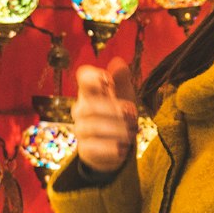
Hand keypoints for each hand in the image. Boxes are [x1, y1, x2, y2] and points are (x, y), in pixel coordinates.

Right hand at [71, 57, 137, 173]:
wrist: (120, 143)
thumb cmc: (120, 111)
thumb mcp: (125, 93)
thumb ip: (121, 78)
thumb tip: (118, 62)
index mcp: (91, 91)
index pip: (83, 78)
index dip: (93, 78)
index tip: (108, 81)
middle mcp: (81, 109)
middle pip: (89, 107)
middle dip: (113, 111)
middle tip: (132, 114)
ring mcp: (81, 129)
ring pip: (91, 128)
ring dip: (116, 130)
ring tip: (131, 133)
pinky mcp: (84, 150)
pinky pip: (92, 148)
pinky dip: (110, 148)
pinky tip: (122, 148)